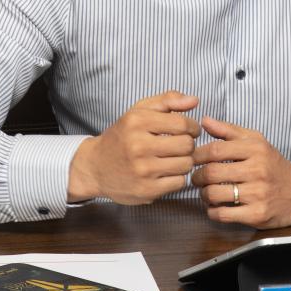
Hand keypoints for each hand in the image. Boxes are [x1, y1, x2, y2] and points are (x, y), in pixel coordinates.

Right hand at [67, 91, 200, 204]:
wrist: (95, 168)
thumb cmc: (122, 136)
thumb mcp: (138, 112)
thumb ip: (167, 101)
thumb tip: (195, 100)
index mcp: (137, 122)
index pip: (182, 123)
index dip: (192, 127)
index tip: (189, 130)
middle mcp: (138, 146)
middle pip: (186, 145)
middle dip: (188, 144)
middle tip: (180, 145)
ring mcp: (142, 170)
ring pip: (186, 164)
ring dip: (184, 161)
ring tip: (173, 158)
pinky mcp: (146, 190)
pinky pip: (179, 182)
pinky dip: (177, 177)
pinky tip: (165, 172)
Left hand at [191, 117, 290, 227]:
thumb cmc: (273, 165)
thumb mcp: (256, 142)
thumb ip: (229, 131)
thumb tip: (204, 120)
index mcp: (256, 149)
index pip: (215, 150)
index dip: (197, 155)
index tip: (193, 159)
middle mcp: (258, 170)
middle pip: (212, 173)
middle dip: (197, 176)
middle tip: (197, 178)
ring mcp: (258, 194)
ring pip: (214, 194)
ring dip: (203, 195)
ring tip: (206, 192)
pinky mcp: (257, 215)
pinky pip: (223, 214)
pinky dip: (212, 211)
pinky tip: (215, 206)